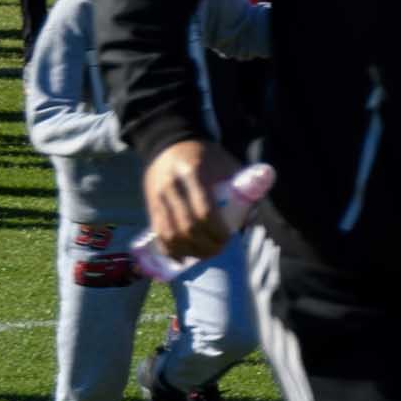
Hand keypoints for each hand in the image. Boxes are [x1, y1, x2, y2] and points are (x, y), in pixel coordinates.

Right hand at [141, 138, 242, 259]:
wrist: (172, 143)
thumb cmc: (206, 157)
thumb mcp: (227, 164)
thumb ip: (242, 188)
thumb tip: (250, 219)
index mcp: (193, 173)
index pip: (204, 211)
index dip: (217, 231)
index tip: (228, 237)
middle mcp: (172, 186)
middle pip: (187, 227)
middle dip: (205, 245)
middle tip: (218, 248)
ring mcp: (158, 197)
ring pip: (170, 234)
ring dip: (189, 251)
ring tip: (204, 254)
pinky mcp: (151, 206)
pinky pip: (158, 234)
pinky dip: (170, 250)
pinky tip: (183, 257)